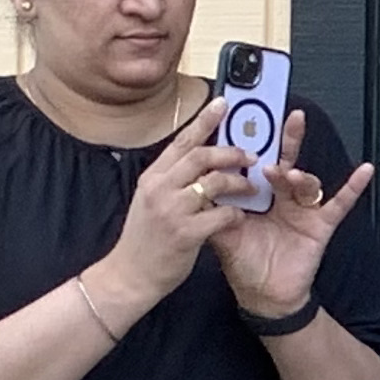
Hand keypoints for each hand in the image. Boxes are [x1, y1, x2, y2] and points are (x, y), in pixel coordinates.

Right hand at [91, 101, 245, 324]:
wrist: (129, 275)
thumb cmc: (146, 240)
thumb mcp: (152, 201)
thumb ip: (171, 181)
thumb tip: (196, 160)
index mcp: (152, 177)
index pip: (181, 141)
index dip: (204, 120)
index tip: (223, 104)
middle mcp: (159, 188)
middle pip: (200, 155)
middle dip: (230, 151)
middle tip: (250, 154)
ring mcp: (171, 210)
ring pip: (214, 181)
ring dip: (238, 181)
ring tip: (251, 185)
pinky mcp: (185, 233)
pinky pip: (222, 214)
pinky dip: (235, 213)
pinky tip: (240, 217)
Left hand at [208, 108, 372, 320]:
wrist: (262, 295)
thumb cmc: (243, 263)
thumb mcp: (219, 232)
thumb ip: (210, 208)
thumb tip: (196, 184)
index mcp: (256, 195)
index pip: (254, 162)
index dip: (251, 142)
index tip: (246, 121)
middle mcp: (280, 197)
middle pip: (284, 160)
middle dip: (286, 137)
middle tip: (287, 115)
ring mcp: (302, 210)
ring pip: (305, 181)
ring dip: (297, 175)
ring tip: (283, 175)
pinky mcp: (320, 225)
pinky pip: (340, 203)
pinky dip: (354, 187)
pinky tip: (364, 170)